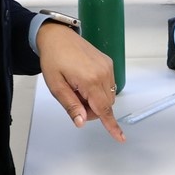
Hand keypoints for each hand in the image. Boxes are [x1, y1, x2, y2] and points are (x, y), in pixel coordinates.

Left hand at [38, 22, 124, 140]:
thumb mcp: (56, 86)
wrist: (58, 37)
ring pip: (108, 97)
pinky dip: (98, 90)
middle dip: (91, 109)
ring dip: (95, 100)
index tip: (120, 138)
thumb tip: (82, 122)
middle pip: (105, 105)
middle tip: (74, 99)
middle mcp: (103, 73)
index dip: (111, 126)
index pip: (103, 110)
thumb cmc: (54, 59)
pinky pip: (109, 85)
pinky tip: (84, 81)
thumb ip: (71, 106)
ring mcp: (107, 67)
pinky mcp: (108, 63)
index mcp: (90, 80)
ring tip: (77, 88)